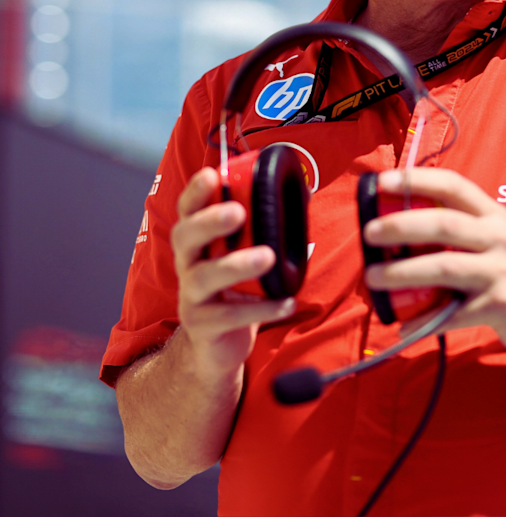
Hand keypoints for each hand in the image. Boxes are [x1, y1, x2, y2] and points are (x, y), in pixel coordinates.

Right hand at [169, 168, 296, 381]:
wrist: (215, 347)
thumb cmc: (235, 291)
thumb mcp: (244, 256)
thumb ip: (264, 228)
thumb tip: (304, 193)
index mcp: (197, 244)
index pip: (188, 212)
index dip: (195, 193)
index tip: (212, 175)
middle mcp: (187, 266)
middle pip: (184, 238)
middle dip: (209, 222)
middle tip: (238, 212)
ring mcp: (191, 297)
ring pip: (204, 277)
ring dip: (235, 264)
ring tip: (267, 257)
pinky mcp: (203, 326)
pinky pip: (229, 316)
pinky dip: (261, 308)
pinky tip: (286, 302)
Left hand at [361, 168, 505, 365]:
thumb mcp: (498, 242)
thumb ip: (460, 233)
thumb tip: (398, 232)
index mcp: (495, 217)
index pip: (454, 186)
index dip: (416, 180)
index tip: (382, 181)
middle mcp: (500, 238)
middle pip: (444, 224)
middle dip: (401, 226)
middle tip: (370, 233)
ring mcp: (501, 272)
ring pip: (444, 267)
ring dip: (402, 273)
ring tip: (373, 278)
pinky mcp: (500, 306)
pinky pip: (452, 315)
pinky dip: (423, 322)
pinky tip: (402, 327)